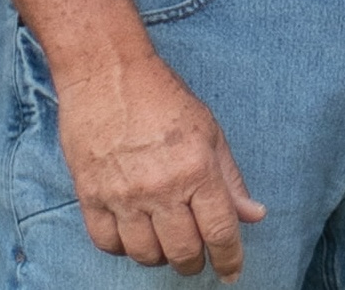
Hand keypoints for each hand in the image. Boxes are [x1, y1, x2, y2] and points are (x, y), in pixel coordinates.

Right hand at [56, 49, 265, 277]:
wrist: (107, 74)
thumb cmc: (163, 98)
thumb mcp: (210, 132)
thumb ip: (231, 180)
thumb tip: (254, 216)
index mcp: (197, 170)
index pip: (220, 232)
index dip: (230, 259)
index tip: (231, 272)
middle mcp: (161, 188)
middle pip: (182, 251)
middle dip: (194, 262)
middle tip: (196, 257)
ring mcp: (122, 195)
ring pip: (144, 254)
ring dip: (159, 257)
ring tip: (164, 243)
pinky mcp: (90, 195)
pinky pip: (107, 243)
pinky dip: (122, 248)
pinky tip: (132, 236)